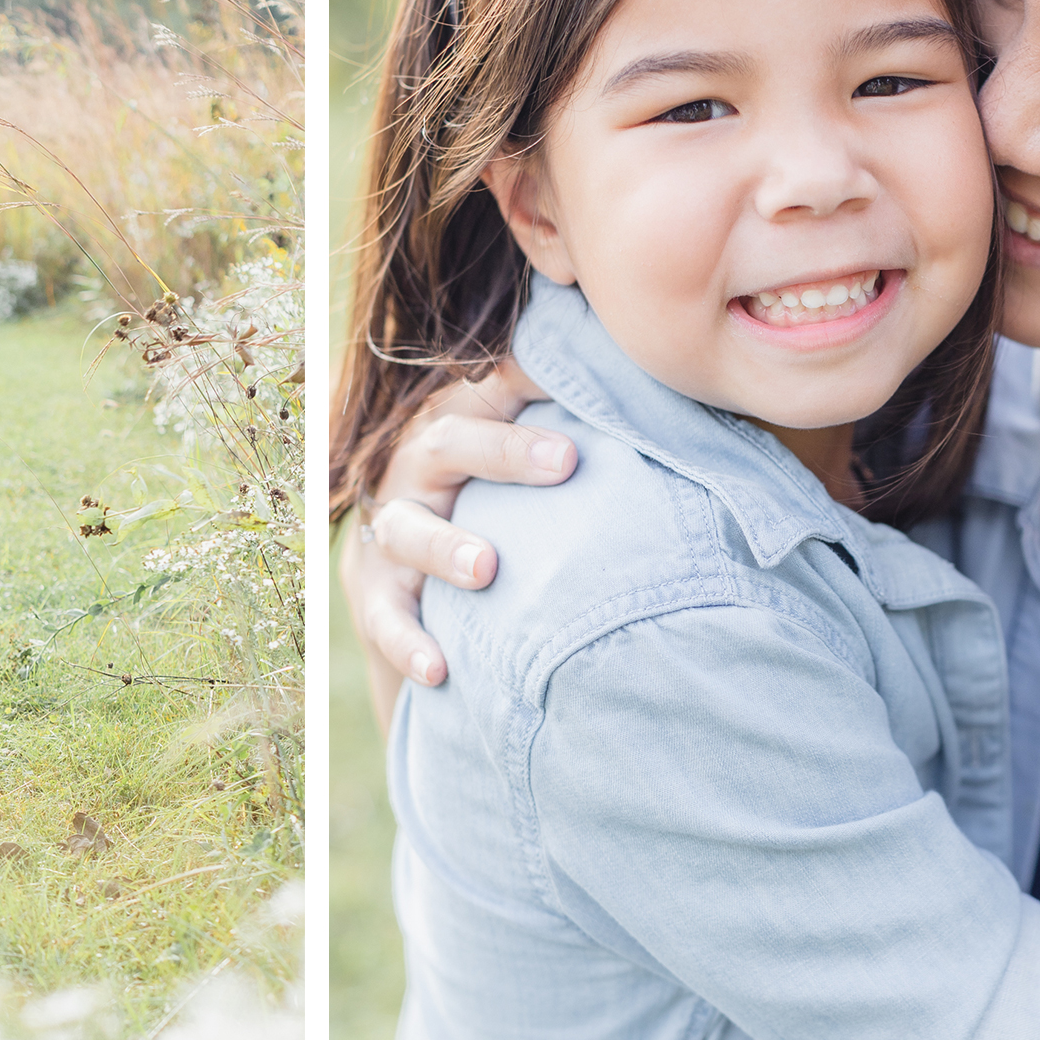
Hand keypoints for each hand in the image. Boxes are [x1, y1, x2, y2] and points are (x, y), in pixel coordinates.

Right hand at [339, 360, 572, 691]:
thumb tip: (668, 399)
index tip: (586, 371)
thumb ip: (571, 436)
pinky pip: (384, 617)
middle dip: (503, 452)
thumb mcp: (520, 469)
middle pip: (447, 442)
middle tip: (565, 462)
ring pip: (406, 528)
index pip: (492, 387)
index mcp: (458, 423)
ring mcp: (388, 531)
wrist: (412, 586)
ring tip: (487, 569)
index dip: (533, 374)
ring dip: (444, 547)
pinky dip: (408, 642)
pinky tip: (440, 667)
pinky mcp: (371, 594)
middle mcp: (415, 467)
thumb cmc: (497, 511)